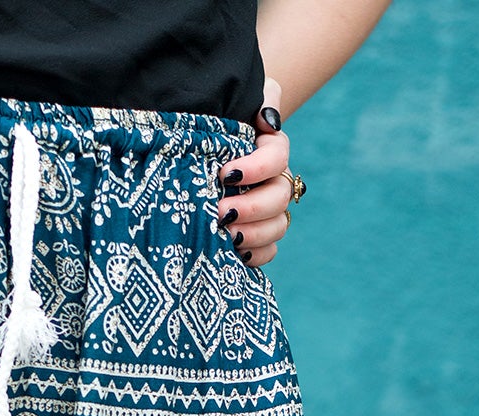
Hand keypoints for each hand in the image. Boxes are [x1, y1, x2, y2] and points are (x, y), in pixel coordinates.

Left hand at [215, 77, 298, 268]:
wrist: (198, 142)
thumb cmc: (219, 115)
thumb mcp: (241, 96)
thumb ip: (262, 97)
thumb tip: (270, 120)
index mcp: (271, 148)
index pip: (278, 158)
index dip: (257, 168)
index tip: (226, 174)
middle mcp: (274, 179)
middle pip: (280, 197)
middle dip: (252, 207)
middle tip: (220, 212)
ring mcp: (267, 209)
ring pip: (278, 226)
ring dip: (253, 233)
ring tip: (225, 235)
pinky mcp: (256, 233)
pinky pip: (269, 251)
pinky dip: (255, 255)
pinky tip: (235, 252)